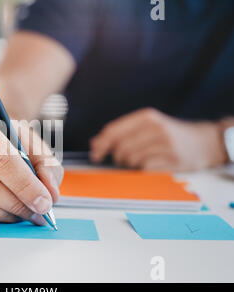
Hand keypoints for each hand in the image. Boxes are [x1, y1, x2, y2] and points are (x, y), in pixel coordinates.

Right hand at [0, 113, 63, 223]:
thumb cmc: (15, 144)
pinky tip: (7, 212)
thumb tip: (50, 194)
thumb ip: (48, 169)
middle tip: (37, 213)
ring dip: (4, 213)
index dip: (23, 184)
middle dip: (15, 203)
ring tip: (25, 213)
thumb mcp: (37, 149)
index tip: (44, 202)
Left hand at [90, 108, 226, 170]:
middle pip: (120, 147)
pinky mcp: (172, 159)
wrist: (203, 141)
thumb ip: (122, 132)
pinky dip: (143, 169)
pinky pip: (145, 168)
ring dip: (130, 163)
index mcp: (146, 116)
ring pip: (131, 159)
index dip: (101, 144)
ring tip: (139, 160)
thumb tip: (95, 143)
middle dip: (116, 156)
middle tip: (121, 159)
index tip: (94, 153)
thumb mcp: (148, 125)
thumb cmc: (169, 134)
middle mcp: (155, 127)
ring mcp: (165, 143)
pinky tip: (150, 164)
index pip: (114, 131)